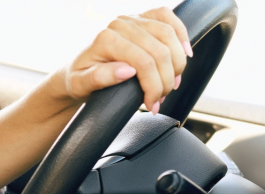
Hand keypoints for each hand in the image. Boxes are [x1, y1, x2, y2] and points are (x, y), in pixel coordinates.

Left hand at [57, 6, 191, 113]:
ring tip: (171, 84)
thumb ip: (100, 77)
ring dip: (177, 63)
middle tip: (161, 99)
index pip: (143, 62)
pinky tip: (185, 53)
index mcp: (106, 39)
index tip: (152, 104)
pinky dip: (181, 34)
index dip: (153, 86)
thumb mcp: (81, 84)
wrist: (79, 69)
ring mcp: (133, 19)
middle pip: (160, 51)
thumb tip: (127, 71)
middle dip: (166, 80)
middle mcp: (120, 24)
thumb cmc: (80, 78)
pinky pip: (168, 17)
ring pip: (169, 35)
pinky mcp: (143, 18)